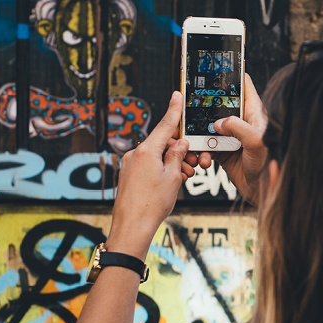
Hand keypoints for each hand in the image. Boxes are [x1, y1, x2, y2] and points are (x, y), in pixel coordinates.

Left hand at [107, 91, 196, 258]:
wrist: (132, 226)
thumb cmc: (152, 204)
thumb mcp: (173, 177)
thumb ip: (177, 156)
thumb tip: (179, 144)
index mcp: (147, 150)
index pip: (165, 125)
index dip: (174, 110)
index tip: (177, 95)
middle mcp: (135, 154)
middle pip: (162, 142)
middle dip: (179, 150)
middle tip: (193, 163)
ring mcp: (130, 165)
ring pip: (156, 156)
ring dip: (172, 163)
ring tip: (183, 178)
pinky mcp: (128, 175)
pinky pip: (148, 165)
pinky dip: (161, 169)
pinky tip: (170, 182)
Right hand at [194, 74, 267, 203]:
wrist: (263, 191)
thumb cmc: (268, 165)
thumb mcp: (256, 142)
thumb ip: (238, 128)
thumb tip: (219, 123)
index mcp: (254, 113)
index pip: (243, 85)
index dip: (231, 74)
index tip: (215, 67)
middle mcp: (242, 121)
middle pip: (219, 104)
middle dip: (204, 107)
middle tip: (191, 108)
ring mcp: (231, 136)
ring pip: (208, 126)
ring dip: (199, 134)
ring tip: (195, 142)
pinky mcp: (223, 151)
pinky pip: (206, 146)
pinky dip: (201, 152)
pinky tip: (203, 159)